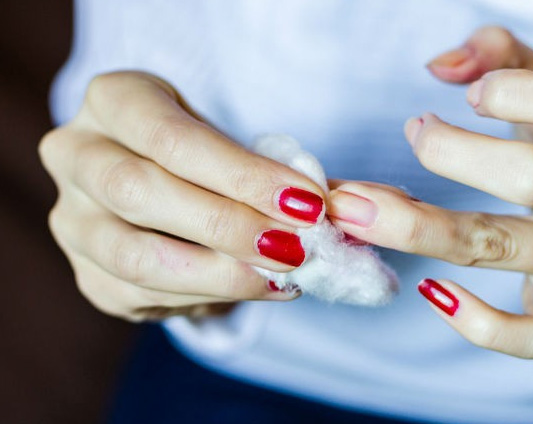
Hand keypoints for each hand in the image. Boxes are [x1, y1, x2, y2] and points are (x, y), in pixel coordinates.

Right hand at [39, 72, 324, 320]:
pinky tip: (255, 288)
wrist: (163, 179)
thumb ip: (273, 172)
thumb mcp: (232, 142)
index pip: (171, 137)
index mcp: (113, 101)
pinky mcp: (89, 274)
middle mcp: (75, 155)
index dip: (242, 175)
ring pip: (136, 256)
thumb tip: (333, 209)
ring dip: (220, 273)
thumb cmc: (205, 154)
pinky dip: (206, 297)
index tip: (306, 203)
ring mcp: (71, 219)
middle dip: (229, 226)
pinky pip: (142, 295)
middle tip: (295, 247)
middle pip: (140, 192)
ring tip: (283, 276)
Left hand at [328, 27, 532, 357]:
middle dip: (452, 154)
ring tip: (355, 209)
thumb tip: (442, 65)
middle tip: (412, 133)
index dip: (518, 90)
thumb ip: (508, 61)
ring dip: (416, 227)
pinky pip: (529, 336)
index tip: (469, 94)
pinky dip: (477, 323)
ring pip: (501, 247)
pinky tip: (430, 292)